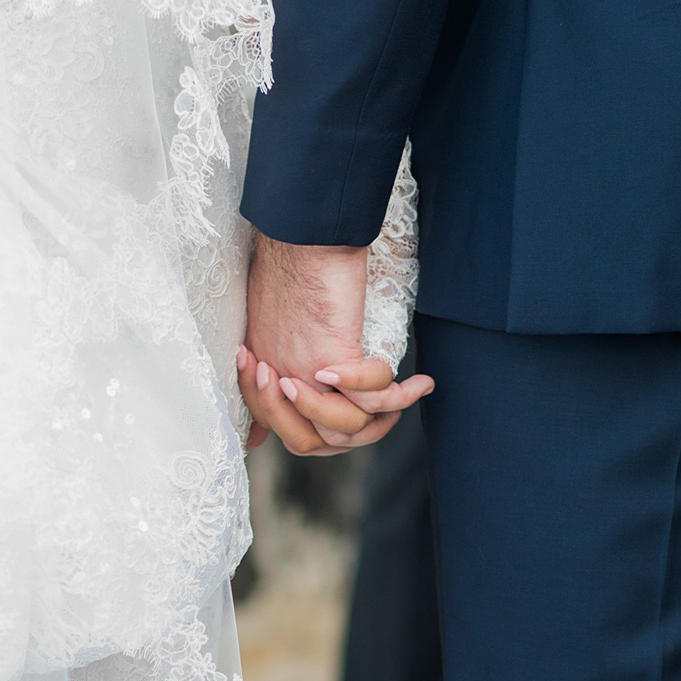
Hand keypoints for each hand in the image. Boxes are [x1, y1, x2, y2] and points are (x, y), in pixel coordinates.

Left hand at [238, 231, 431, 453]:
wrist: (302, 236)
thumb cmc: (289, 263)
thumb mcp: (269, 318)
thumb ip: (270, 355)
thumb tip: (262, 399)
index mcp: (263, 372)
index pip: (281, 432)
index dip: (316, 428)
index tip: (348, 404)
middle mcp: (280, 380)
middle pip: (307, 444)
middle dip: (344, 430)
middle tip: (373, 405)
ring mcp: (304, 374)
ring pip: (342, 429)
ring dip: (373, 413)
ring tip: (400, 390)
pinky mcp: (333, 359)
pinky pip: (374, 398)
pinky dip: (399, 393)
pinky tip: (419, 381)